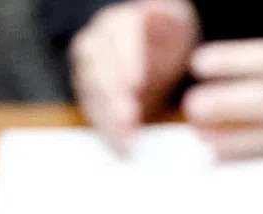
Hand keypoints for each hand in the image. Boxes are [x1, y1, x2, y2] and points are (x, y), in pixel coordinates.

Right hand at [69, 0, 200, 152]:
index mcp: (121, 19)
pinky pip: (92, 114)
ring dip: (107, 118)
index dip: (126, 58)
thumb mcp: (175, 25)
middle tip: (129, 119)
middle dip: (113, 96)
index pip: (119, 33)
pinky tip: (120, 146)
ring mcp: (87, 69)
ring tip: (126, 140)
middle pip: (97, 67)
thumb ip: (168, 24)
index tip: (137, 84)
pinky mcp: (87, 96)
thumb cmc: (167, 36)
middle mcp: (97, 40)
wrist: (152, 52)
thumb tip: (156, 20)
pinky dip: (106, 131)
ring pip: (90, 93)